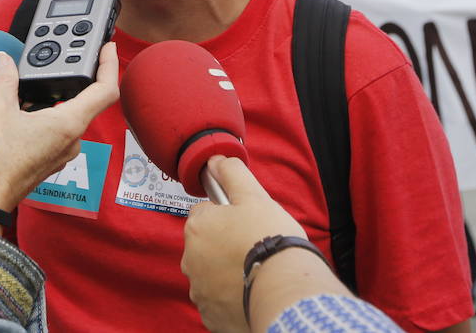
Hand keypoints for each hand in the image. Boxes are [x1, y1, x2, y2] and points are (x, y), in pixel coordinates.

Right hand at [0, 43, 117, 219]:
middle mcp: (71, 139)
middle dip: (58, 77)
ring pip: (57, 113)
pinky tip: (4, 105)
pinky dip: (30, 113)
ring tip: (8, 83)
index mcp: (68, 124)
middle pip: (79, 99)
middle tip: (44, 61)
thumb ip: (5, 80)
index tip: (107, 49)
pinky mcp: (47, 158)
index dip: (109, 65)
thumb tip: (4, 60)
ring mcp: (60, 151)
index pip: (105, 90)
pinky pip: (46, 127)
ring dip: (36, 96)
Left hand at [181, 156, 325, 332]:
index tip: (245, 222)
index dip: (227, 216)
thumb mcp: (254, 196)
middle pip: (206, 244)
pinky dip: (231, 296)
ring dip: (227, 271)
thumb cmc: (270, 240)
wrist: (284, 289)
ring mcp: (199, 290)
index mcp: (197, 227)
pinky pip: (217, 300)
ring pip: (211, 273)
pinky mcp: (210, 314)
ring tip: (255, 270)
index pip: (205, 213)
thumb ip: (232, 174)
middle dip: (224, 244)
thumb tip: (216, 160)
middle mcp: (190, 259)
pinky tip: (251, 290)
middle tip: (253, 246)